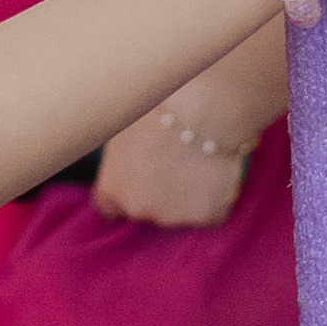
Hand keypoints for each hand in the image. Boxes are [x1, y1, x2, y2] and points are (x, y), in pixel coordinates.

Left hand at [93, 109, 247, 227]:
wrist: (200, 111)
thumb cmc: (157, 109)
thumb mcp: (121, 128)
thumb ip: (119, 156)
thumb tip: (123, 159)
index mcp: (112, 188)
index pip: (110, 207)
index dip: (127, 192)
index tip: (139, 180)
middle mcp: (138, 208)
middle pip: (147, 208)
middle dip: (158, 191)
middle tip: (174, 160)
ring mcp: (173, 216)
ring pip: (180, 211)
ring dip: (186, 194)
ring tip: (196, 160)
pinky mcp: (207, 216)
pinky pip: (211, 210)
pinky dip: (215, 195)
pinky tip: (216, 169)